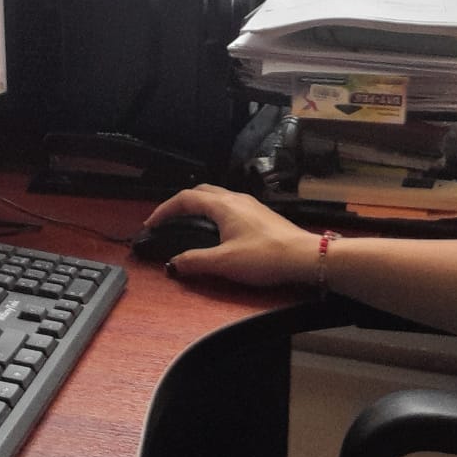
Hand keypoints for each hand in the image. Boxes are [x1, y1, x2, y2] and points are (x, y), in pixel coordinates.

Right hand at [144, 184, 318, 286]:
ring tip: (189, 223)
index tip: (152, 223)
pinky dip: (214, 212)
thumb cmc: (264, 257)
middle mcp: (236, 199)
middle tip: (168, 220)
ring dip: (199, 206)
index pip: (185, 198)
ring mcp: (251, 205)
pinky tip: (217, 230)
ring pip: (217, 197)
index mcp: (223, 206)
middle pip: (201, 192)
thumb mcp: (224, 263)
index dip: (165, 209)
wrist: (304, 257)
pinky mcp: (260, 215)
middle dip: (181, 203)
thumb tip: (172, 264)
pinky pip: (230, 205)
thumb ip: (195, 262)